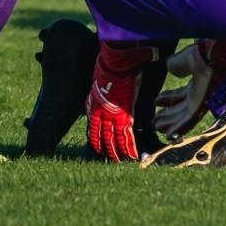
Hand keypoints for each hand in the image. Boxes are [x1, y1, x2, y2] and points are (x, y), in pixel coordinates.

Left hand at [85, 43, 156, 161]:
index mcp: (95, 106)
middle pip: (102, 136)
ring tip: (120, 162)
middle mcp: (101, 113)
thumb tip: (105, 94)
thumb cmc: (111, 68)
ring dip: (117, 152)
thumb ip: (101, 94)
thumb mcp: (100, 83)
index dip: (95, 139)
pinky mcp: (125, 115)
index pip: (93, 128)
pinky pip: (126, 136)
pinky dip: (129, 147)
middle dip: (106, 149)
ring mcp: (112, 116)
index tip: (97, 147)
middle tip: (109, 159)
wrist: (116, 64)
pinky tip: (132, 155)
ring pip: (113, 139)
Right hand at [154, 39, 225, 137]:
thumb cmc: (197, 54)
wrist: (208, 55)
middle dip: (167, 115)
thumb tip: (171, 68)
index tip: (155, 102)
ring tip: (157, 129)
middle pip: (182, 108)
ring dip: (170, 123)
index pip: (180, 95)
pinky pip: (189, 120)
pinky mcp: (201, 106)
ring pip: (184, 116)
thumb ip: (175, 65)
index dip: (167, 99)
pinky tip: (168, 134)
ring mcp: (201, 100)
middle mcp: (199, 92)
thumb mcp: (181, 59)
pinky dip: (178, 128)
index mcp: (196, 80)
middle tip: (154, 121)